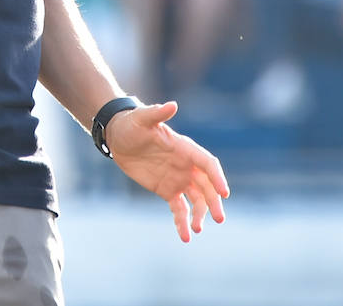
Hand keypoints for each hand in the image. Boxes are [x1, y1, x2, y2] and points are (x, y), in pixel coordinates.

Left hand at [106, 100, 229, 242]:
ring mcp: (178, 179)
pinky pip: (179, 208)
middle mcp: (186, 165)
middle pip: (206, 186)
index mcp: (185, 148)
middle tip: (219, 219)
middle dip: (214, 202)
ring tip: (197, 230)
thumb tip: (172, 105)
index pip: (207, 164)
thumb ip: (157, 114)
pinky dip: (182, 222)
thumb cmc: (131, 124)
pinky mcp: (167, 190)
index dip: (217, 177)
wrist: (118, 137)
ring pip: (196, 200)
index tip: (224, 193)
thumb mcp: (141, 118)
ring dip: (199, 215)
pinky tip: (185, 237)